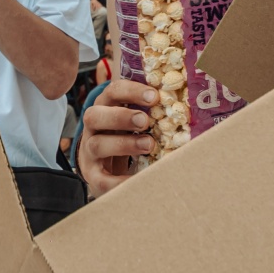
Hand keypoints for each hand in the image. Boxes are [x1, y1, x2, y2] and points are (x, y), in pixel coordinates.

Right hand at [76, 78, 159, 194]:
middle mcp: (93, 128)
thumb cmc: (126, 136)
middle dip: (121, 117)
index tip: (154, 96)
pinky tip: (139, 178)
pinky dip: (120, 181)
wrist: (106, 168)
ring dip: (123, 144)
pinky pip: (101, 179)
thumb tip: (183, 104)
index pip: (112, 92)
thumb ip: (152, 110)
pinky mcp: (93, 176)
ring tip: (148, 145)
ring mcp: (90, 152)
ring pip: (97, 145)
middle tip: (145, 121)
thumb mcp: (134, 120)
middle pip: (94, 115)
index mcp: (105, 107)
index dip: (131, 91)